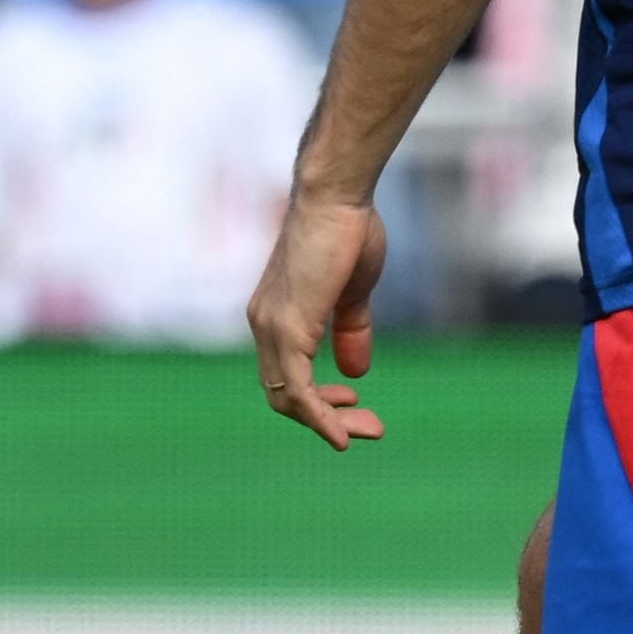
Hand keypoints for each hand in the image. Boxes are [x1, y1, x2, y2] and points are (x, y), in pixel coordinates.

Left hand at [248, 181, 389, 448]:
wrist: (338, 198)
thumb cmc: (346, 234)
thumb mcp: (352, 295)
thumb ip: (350, 332)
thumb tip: (355, 373)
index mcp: (276, 317)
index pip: (285, 376)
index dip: (317, 399)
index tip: (353, 403)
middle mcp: (265, 325)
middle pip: (283, 394)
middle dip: (325, 417)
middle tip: (367, 429)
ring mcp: (272, 328)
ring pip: (288, 397)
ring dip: (328, 423)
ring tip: (365, 432)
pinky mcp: (287, 327)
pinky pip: (297, 388)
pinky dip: (318, 417)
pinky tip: (342, 435)